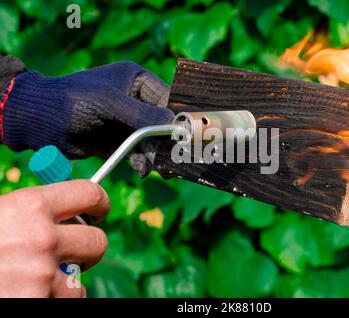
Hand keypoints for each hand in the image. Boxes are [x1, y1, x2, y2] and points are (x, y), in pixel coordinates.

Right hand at [0, 180, 109, 297]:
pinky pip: (66, 301)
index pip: (89, 194)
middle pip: (97, 241)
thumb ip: (27, 211)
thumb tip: (60, 209)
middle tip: (73, 253)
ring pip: (79, 280)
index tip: (99, 210)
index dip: (99, 202)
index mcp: (29, 207)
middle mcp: (42, 238)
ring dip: (65, 283)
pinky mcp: (39, 303)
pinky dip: (53, 301)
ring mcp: (43, 276)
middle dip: (88, 248)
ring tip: (36, 282)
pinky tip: (28, 295)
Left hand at [2, 61, 174, 175]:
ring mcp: (127, 122)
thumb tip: (177, 125)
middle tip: (174, 158)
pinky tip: (142, 170)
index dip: (178, 117)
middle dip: (167, 140)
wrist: (41, 120)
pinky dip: (142, 161)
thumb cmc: (75, 100)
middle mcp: (135, 101)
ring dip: (154, 154)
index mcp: (137, 80)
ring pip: (151, 140)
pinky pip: (138, 152)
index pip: (167, 99)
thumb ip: (144, 115)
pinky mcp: (118, 141)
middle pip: (162, 123)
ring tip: (156, 167)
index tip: (188, 136)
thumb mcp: (111, 103)